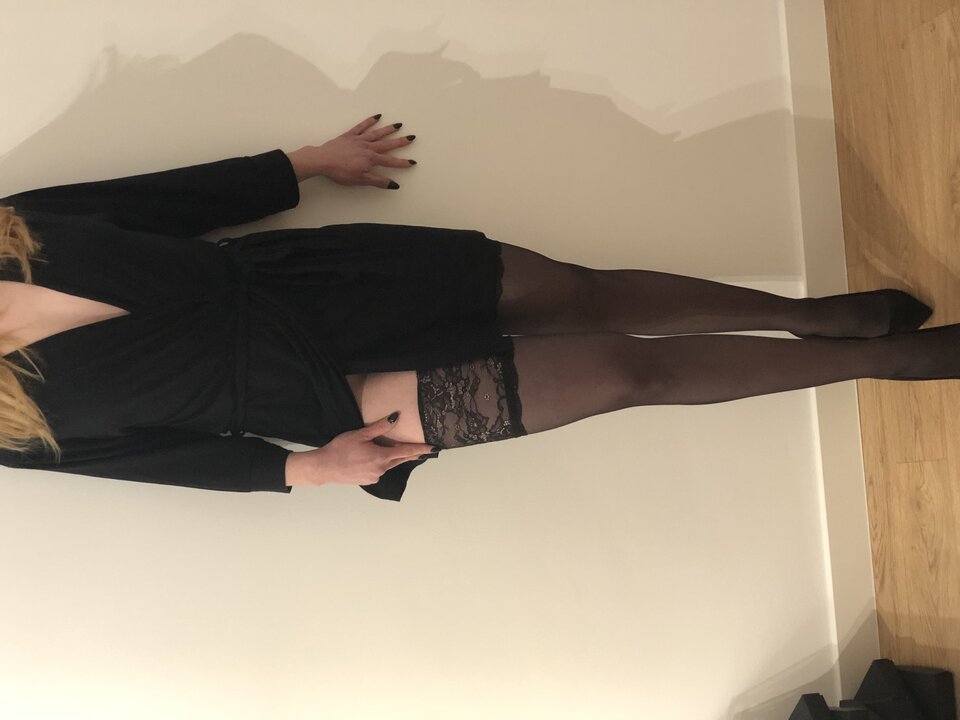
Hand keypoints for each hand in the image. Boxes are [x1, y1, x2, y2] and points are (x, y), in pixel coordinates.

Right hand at [296, 413, 436, 486]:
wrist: (324, 467)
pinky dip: (382, 464)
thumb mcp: (360, 434)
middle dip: (411, 454)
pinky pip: (380, 471)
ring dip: (394, 458)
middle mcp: (381, 469)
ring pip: (389, 465)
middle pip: (400, 460)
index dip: (420, 449)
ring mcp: (374, 477)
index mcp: (381, 457)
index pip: (406, 452)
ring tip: (398, 451)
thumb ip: (379, 427)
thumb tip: (395, 418)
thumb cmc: (340, 449)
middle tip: (422, 450)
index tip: (433, 448)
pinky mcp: (367, 481)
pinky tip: (376, 460)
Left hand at [307, 114, 416, 189]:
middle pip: (387, 144)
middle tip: (411, 137)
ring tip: (398, 124)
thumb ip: (378, 181)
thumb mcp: (361, 180)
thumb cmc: (341, 172)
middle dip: (400, 141)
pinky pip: (362, 126)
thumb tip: (393, 184)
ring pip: (377, 133)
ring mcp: (359, 140)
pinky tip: (377, 116)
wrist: (323, 160)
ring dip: (388, 129)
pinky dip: (370, 121)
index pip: (390, 161)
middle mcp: (368, 147)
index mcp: (371, 159)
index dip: (402, 163)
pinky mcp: (350, 135)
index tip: (412, 162)